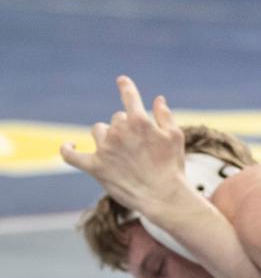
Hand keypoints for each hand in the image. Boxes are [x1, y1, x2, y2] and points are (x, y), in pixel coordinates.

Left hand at [60, 75, 186, 216]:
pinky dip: (68, 150)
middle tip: (139, 147)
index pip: (129, 96)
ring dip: (106, 137)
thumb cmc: (173, 167)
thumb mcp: (175, 137)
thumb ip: (164, 116)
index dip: (126, 86)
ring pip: (98, 131)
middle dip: (126, 128)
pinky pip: (71, 155)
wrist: (163, 197)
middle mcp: (119, 131)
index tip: (122, 80)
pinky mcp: (95, 167)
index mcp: (139, 120)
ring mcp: (105, 149)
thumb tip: (158, 99)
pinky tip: (69, 146)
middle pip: (116, 118)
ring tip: (120, 153)